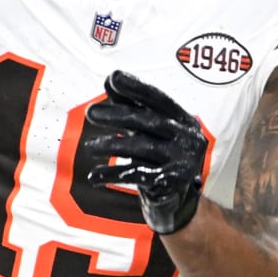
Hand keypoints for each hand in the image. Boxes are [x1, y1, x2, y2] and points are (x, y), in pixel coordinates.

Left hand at [82, 71, 207, 234]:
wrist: (177, 198)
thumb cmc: (159, 154)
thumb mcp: (148, 129)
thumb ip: (131, 105)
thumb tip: (110, 79)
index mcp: (183, 119)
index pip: (158, 99)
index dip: (136, 88)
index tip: (113, 78)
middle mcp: (187, 138)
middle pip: (149, 122)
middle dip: (117, 115)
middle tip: (90, 113)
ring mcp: (181, 161)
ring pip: (142, 148)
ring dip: (112, 145)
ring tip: (90, 146)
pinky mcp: (170, 183)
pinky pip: (136, 175)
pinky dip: (112, 174)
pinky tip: (94, 176)